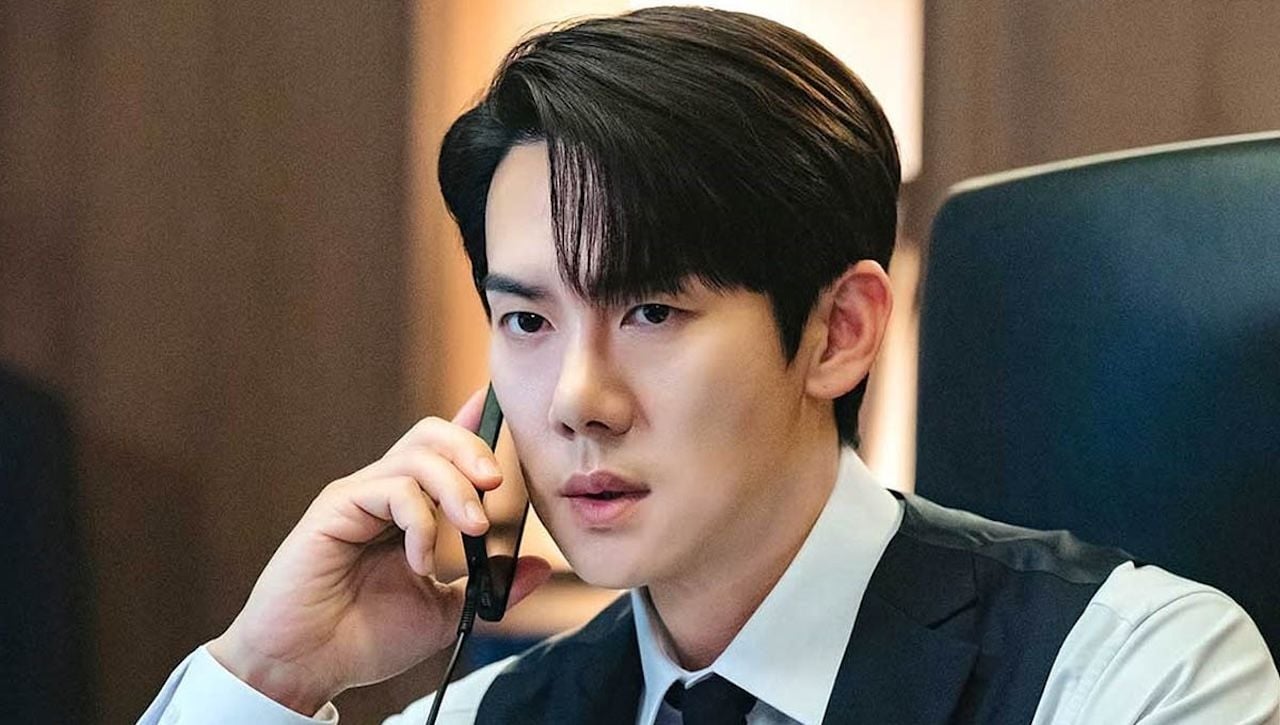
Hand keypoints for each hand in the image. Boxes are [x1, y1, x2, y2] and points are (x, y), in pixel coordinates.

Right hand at [207, 389, 552, 713]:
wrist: (309, 667)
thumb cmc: (365, 638)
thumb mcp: (447, 612)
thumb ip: (489, 585)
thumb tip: (541, 567)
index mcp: (409, 509)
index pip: (443, 451)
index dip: (472, 424)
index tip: (501, 408)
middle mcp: (383, 492)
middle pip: (432, 434)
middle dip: (472, 448)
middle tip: (497, 482)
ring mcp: (359, 496)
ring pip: (418, 455)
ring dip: (456, 487)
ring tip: (474, 528)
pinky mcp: (335, 507)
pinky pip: (393, 487)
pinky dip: (420, 521)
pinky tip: (420, 561)